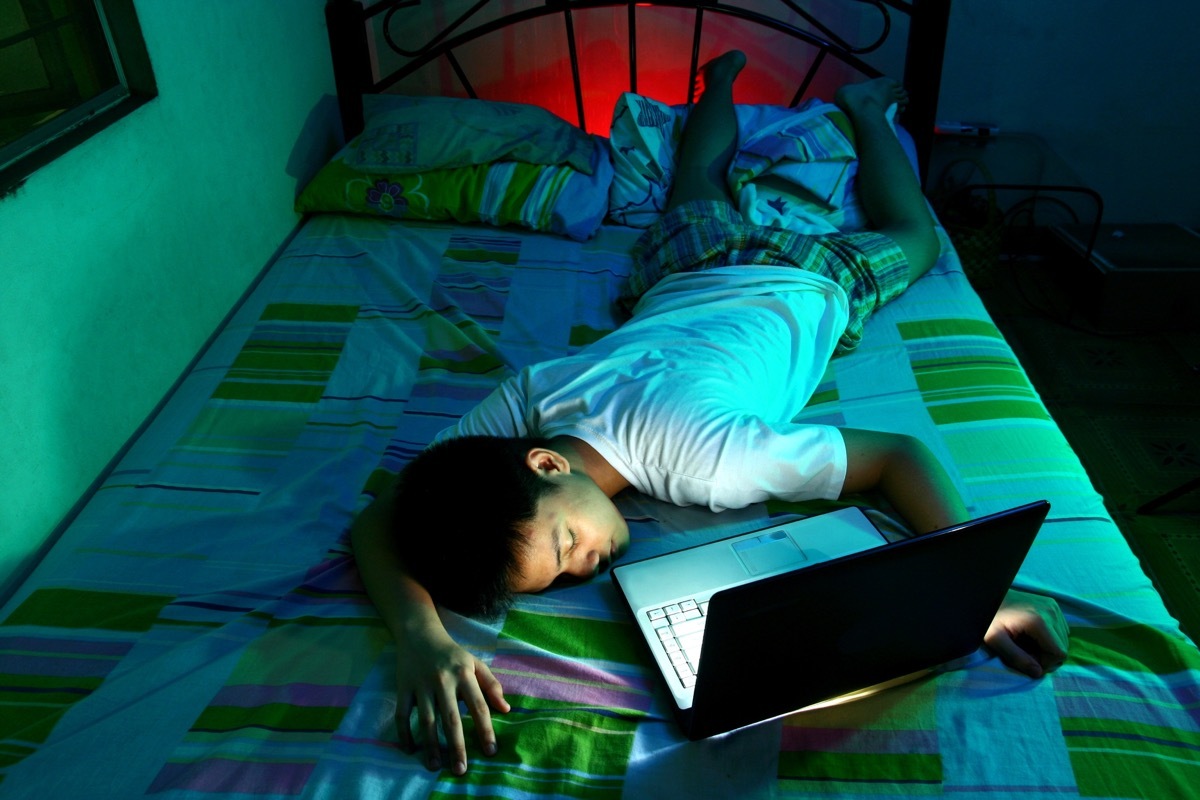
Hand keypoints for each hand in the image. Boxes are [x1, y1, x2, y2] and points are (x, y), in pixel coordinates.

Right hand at [395, 629, 509, 774]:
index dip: (485, 730)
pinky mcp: (404, 688)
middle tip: (460, 769)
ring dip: (430, 745)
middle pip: (451, 718)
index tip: (491, 752)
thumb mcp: (475, 663)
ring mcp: (421, 685)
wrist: (420, 635)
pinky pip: (402, 715)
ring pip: (426, 720)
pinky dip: (404, 733)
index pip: (478, 706)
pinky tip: (411, 750)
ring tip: (435, 766)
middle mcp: (443, 681)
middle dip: (457, 746)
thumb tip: (506, 709)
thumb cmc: (452, 654)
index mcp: (464, 675)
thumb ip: (491, 685)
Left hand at [985, 588, 1068, 677]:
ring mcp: (1052, 606)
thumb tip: (1038, 673)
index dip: (1044, 662)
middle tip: (1023, 651)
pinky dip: (1049, 636)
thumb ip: (1016, 658)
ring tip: (1025, 641)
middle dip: (1045, 655)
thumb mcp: (995, 640)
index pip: (1058, 653)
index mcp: (1039, 620)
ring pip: (1063, 639)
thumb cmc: (988, 619)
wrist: (986, 597)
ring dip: (1047, 646)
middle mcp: (1051, 611)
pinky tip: (1031, 633)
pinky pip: (1060, 629)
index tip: (1025, 658)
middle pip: (1062, 646)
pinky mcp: (1051, 604)